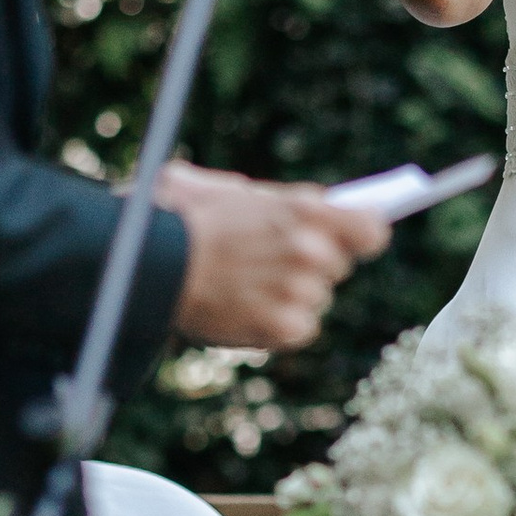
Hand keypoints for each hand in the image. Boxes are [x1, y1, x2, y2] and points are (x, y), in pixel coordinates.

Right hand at [157, 163, 387, 351]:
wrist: (144, 268)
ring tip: (245, 287)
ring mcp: (299, 292)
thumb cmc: (172, 220)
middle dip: (312, 265)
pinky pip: (301, 328)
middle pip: (339, 267)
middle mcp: (310, 250)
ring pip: (317, 299)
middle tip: (269, 262)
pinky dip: (277, 325)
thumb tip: (304, 205)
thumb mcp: (219, 187)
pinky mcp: (285, 328)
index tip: (350, 239)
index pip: (371, 230)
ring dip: (291, 296)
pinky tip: (245, 310)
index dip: (361, 235)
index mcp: (302, 209)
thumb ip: (269, 198)